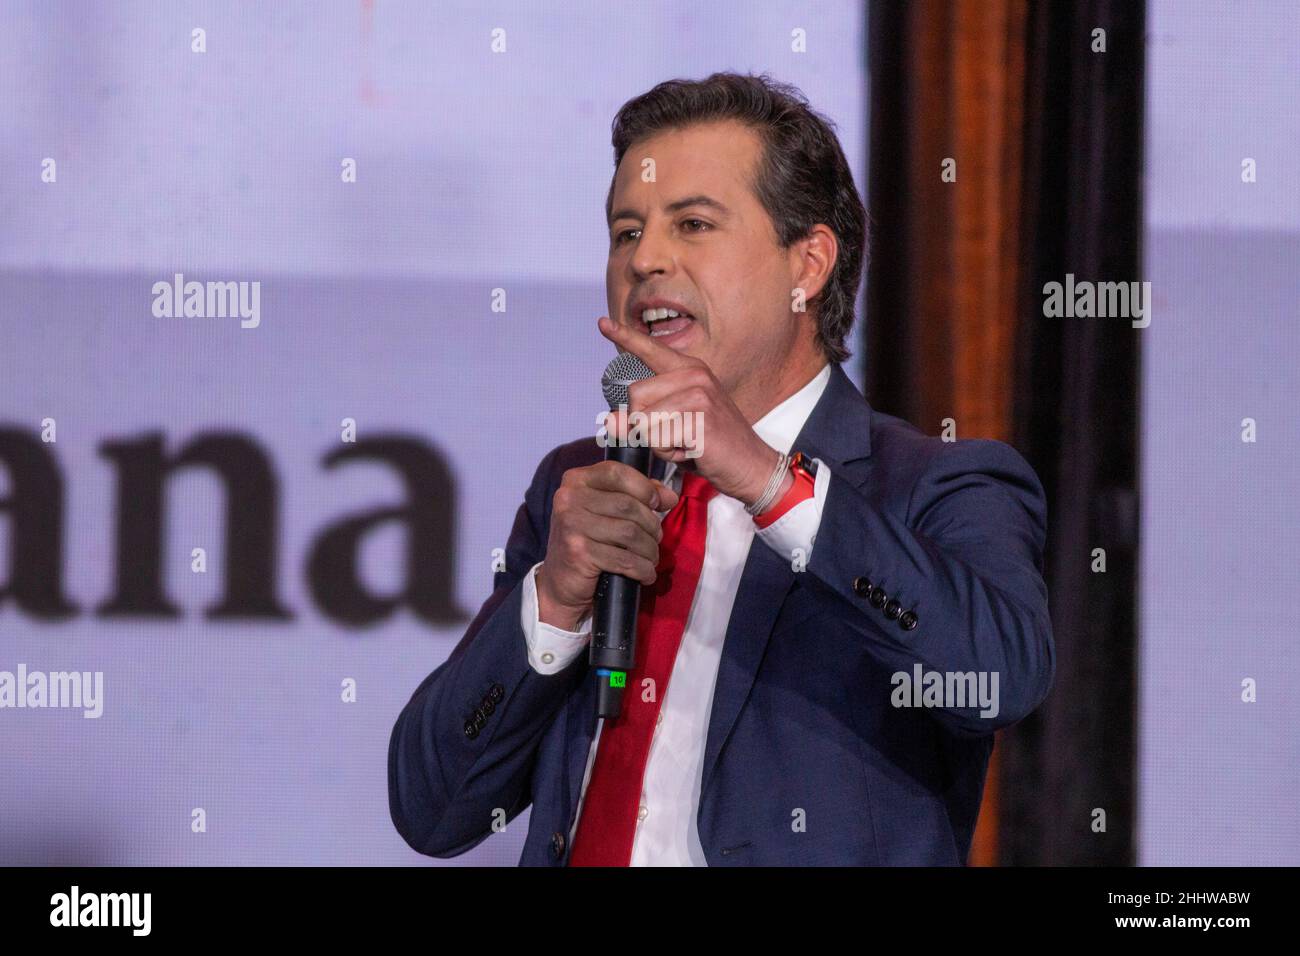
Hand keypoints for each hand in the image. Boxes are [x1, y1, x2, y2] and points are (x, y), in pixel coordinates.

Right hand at [535, 459, 679, 630]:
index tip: (658, 504)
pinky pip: (626, 559)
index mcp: (575, 481)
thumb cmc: (588, 541)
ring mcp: (572, 525)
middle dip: (651, 525)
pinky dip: (643, 569)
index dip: (644, 487)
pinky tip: (645, 574)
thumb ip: (635, 495)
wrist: (561, 582)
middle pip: (628, 505)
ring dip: (650, 550)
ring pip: (631, 533)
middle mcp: (569, 499)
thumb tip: (669, 496)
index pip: (617, 472)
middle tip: (656, 539)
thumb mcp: (606, 510)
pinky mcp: (579, 552)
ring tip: (651, 558)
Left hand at [597, 315, 783, 506]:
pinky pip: (657, 439)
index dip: (626, 337)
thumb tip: (609, 421)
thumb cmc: (711, 445)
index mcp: (690, 370)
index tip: (602, 323)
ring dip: (658, 442)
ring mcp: (699, 395)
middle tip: (676, 434)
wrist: (751, 466)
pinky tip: (692, 451)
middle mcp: (694, 376)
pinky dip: (668, 453)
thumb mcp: (672, 428)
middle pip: (635, 394)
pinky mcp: (699, 419)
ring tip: (686, 443)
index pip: (651, 349)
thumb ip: (640, 420)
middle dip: (644, 424)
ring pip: (644, 421)